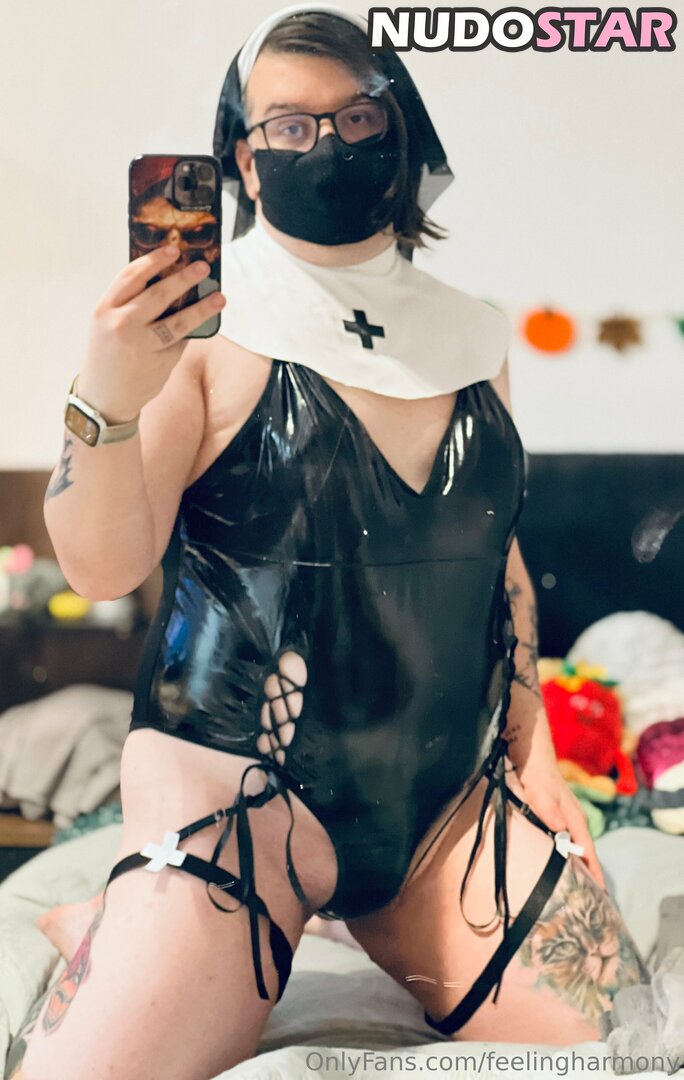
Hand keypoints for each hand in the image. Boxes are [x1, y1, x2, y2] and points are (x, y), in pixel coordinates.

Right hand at [78, 245, 225, 420]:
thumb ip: (130, 302)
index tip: (174, 249)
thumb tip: (171, 281)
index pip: (131, 275)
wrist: (102, 398)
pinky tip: (202, 324)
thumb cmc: (107, 354)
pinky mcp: (159, 364)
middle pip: (159, 294)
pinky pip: (180, 343)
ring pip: (178, 322)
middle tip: (203, 267)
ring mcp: (141, 346)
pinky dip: (191, 333)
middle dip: (184, 278)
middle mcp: (121, 325)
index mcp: (105, 308)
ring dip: (202, 308)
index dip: (154, 260)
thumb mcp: (107, 323)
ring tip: (219, 298)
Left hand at [514, 755, 606, 890]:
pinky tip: (556, 862)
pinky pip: (563, 840)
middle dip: (588, 874)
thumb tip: (562, 831)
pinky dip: (564, 853)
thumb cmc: (538, 775)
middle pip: (584, 852)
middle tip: (587, 899)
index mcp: (575, 818)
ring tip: (574, 887)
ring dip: (575, 864)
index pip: (588, 850)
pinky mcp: (555, 815)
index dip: (594, 872)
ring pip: (573, 846)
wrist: (531, 756)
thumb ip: (550, 811)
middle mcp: (574, 820)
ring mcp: (565, 817)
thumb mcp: (542, 794)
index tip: (601, 893)